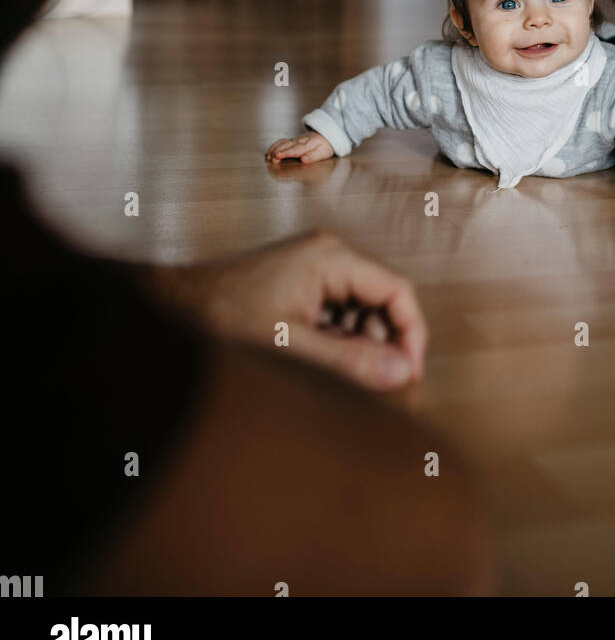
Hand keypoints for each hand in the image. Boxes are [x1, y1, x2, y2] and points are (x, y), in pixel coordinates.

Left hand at [146, 230, 426, 391]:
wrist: (177, 304)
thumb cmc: (226, 317)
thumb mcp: (292, 346)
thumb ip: (348, 362)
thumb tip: (401, 375)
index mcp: (332, 258)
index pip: (396, 290)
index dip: (410, 334)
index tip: (409, 375)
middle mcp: (330, 254)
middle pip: (382, 299)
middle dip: (386, 342)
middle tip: (382, 385)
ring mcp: (316, 266)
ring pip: (362, 308)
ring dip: (362, 344)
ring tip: (344, 376)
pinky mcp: (303, 281)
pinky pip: (340, 309)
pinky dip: (341, 337)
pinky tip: (323, 361)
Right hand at [265, 130, 333, 164]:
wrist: (325, 136)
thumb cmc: (324, 147)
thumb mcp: (323, 153)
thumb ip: (313, 156)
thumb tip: (303, 160)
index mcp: (308, 144)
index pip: (296, 148)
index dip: (286, 152)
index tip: (278, 156)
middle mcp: (299, 140)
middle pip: (286, 145)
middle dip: (277, 151)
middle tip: (271, 158)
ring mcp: (294, 140)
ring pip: (282, 143)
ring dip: (274, 149)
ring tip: (268, 157)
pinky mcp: (291, 141)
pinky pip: (281, 142)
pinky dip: (273, 146)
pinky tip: (268, 153)